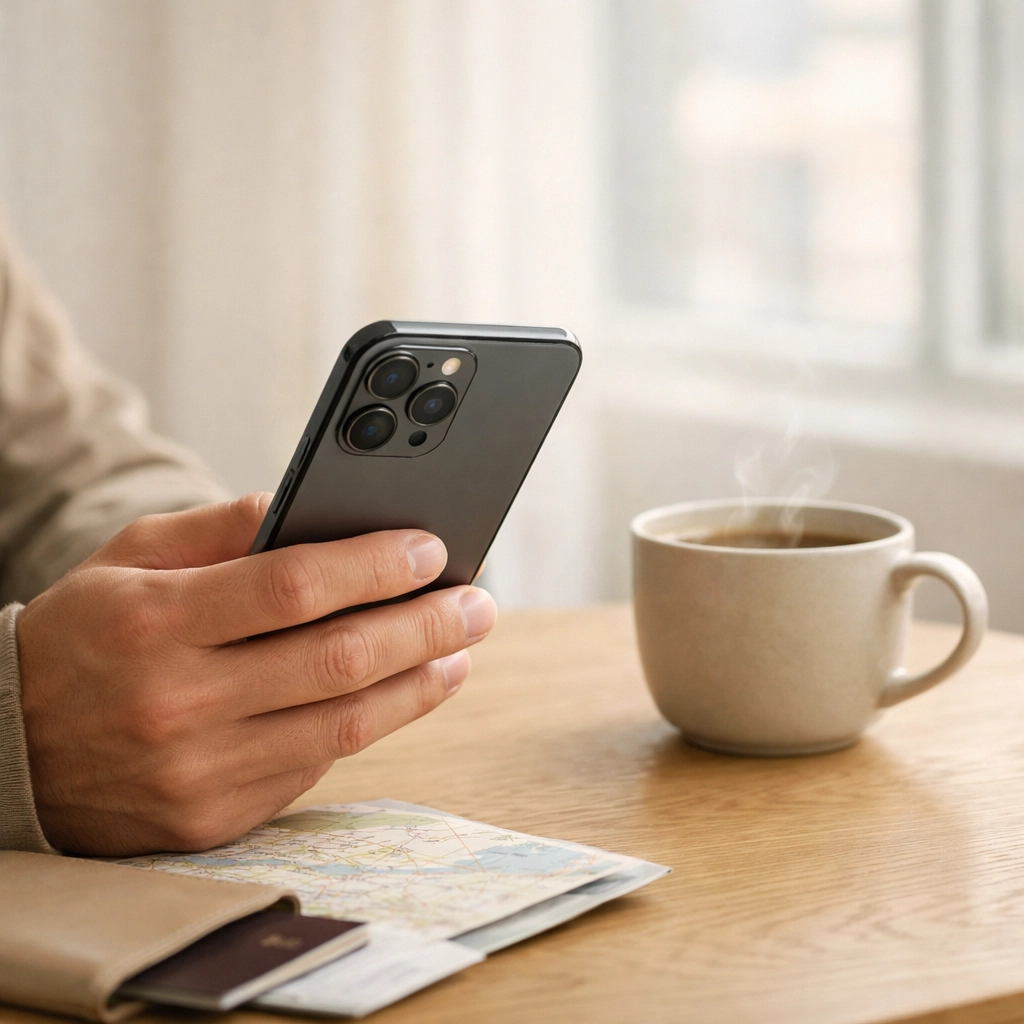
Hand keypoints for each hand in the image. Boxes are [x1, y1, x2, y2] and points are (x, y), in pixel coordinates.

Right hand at [17, 493, 495, 854]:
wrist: (11, 751)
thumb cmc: (84, 636)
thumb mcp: (131, 560)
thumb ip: (221, 530)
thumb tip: (311, 508)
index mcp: (153, 622)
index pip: (290, 587)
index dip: (372, 566)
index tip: (431, 549)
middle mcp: (177, 702)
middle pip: (337, 660)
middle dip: (425, 625)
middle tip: (477, 603)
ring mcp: (198, 771)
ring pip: (343, 723)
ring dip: (420, 683)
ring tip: (459, 650)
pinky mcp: (214, 818)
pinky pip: (316, 763)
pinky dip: (371, 723)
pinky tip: (404, 692)